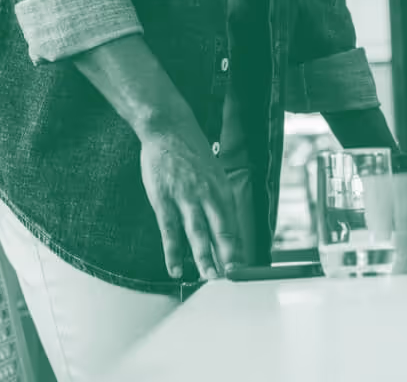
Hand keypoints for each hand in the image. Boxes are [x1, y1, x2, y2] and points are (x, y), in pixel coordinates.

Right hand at [137, 125, 242, 280]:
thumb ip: (216, 198)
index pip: (234, 224)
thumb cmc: (191, 152)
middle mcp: (208, 195)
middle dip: (227, 256)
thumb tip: (222, 224)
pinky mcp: (164, 199)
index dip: (238, 247)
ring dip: (203, 257)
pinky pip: (170, 230)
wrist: (168, 129)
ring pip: (197, 233)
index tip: (242, 267)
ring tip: (209, 277)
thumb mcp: (213, 173)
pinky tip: (176, 268)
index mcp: (222, 189)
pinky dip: (173, 251)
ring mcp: (186, 198)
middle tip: (231, 277)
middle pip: (220, 231)